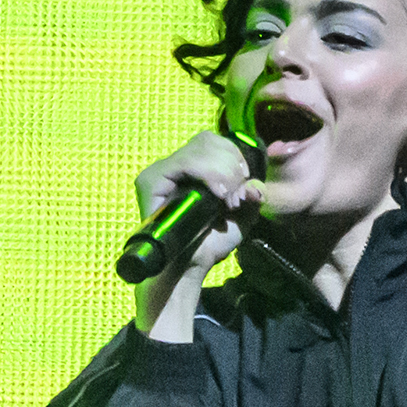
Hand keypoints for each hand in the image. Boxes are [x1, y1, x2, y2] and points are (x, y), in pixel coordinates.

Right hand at [133, 130, 261, 274]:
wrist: (192, 266)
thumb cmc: (213, 242)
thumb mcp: (243, 217)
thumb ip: (252, 197)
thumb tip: (255, 186)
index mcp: (193, 168)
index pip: (211, 140)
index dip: (232, 154)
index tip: (243, 182)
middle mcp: (173, 166)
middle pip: (207, 141)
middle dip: (231, 167)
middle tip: (234, 200)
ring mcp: (160, 172)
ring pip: (198, 150)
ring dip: (222, 173)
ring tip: (226, 202)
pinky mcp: (151, 182)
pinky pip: (184, 163)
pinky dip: (208, 174)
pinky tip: (218, 195)